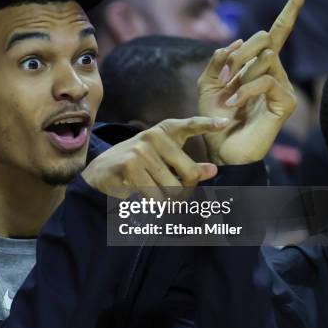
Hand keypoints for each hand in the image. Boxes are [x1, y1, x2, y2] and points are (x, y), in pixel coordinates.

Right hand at [81, 117, 228, 197]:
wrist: (102, 170)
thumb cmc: (139, 165)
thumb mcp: (165, 161)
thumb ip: (188, 166)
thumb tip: (212, 171)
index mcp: (166, 130)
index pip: (190, 125)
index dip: (207, 124)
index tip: (224, 124)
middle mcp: (154, 135)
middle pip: (189, 174)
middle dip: (185, 191)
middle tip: (175, 197)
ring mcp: (141, 149)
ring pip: (172, 189)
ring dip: (168, 201)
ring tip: (158, 198)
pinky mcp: (129, 165)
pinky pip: (154, 196)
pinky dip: (153, 204)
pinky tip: (143, 199)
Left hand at [198, 0, 310, 164]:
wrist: (220, 147)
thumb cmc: (215, 116)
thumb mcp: (207, 83)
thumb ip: (217, 60)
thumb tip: (235, 42)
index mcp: (257, 64)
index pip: (277, 32)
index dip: (291, 8)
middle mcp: (273, 71)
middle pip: (265, 39)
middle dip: (239, 52)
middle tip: (225, 75)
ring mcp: (282, 86)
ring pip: (264, 59)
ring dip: (239, 76)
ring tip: (228, 98)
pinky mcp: (285, 102)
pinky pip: (265, 81)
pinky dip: (243, 91)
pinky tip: (232, 104)